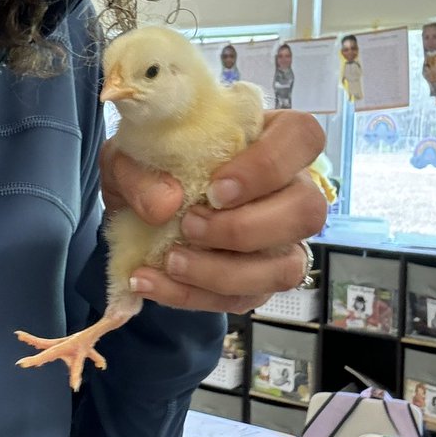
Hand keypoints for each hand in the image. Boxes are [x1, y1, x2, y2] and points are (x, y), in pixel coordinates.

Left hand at [99, 110, 327, 314]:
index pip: (302, 137)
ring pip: (286, 268)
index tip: (216, 187)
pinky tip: (150, 281)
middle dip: (245, 228)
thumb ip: (138, 171)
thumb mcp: (127, 156)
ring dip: (224, 272)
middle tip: (190, 225)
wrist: (130, 211)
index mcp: (268, 139)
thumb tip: (165, 205)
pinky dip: (192, 296)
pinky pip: (242, 299)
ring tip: (170, 260)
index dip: (269, 165)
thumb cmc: (147, 168)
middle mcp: (289, 190)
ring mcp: (281, 241)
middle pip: (308, 211)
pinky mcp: (258, 282)